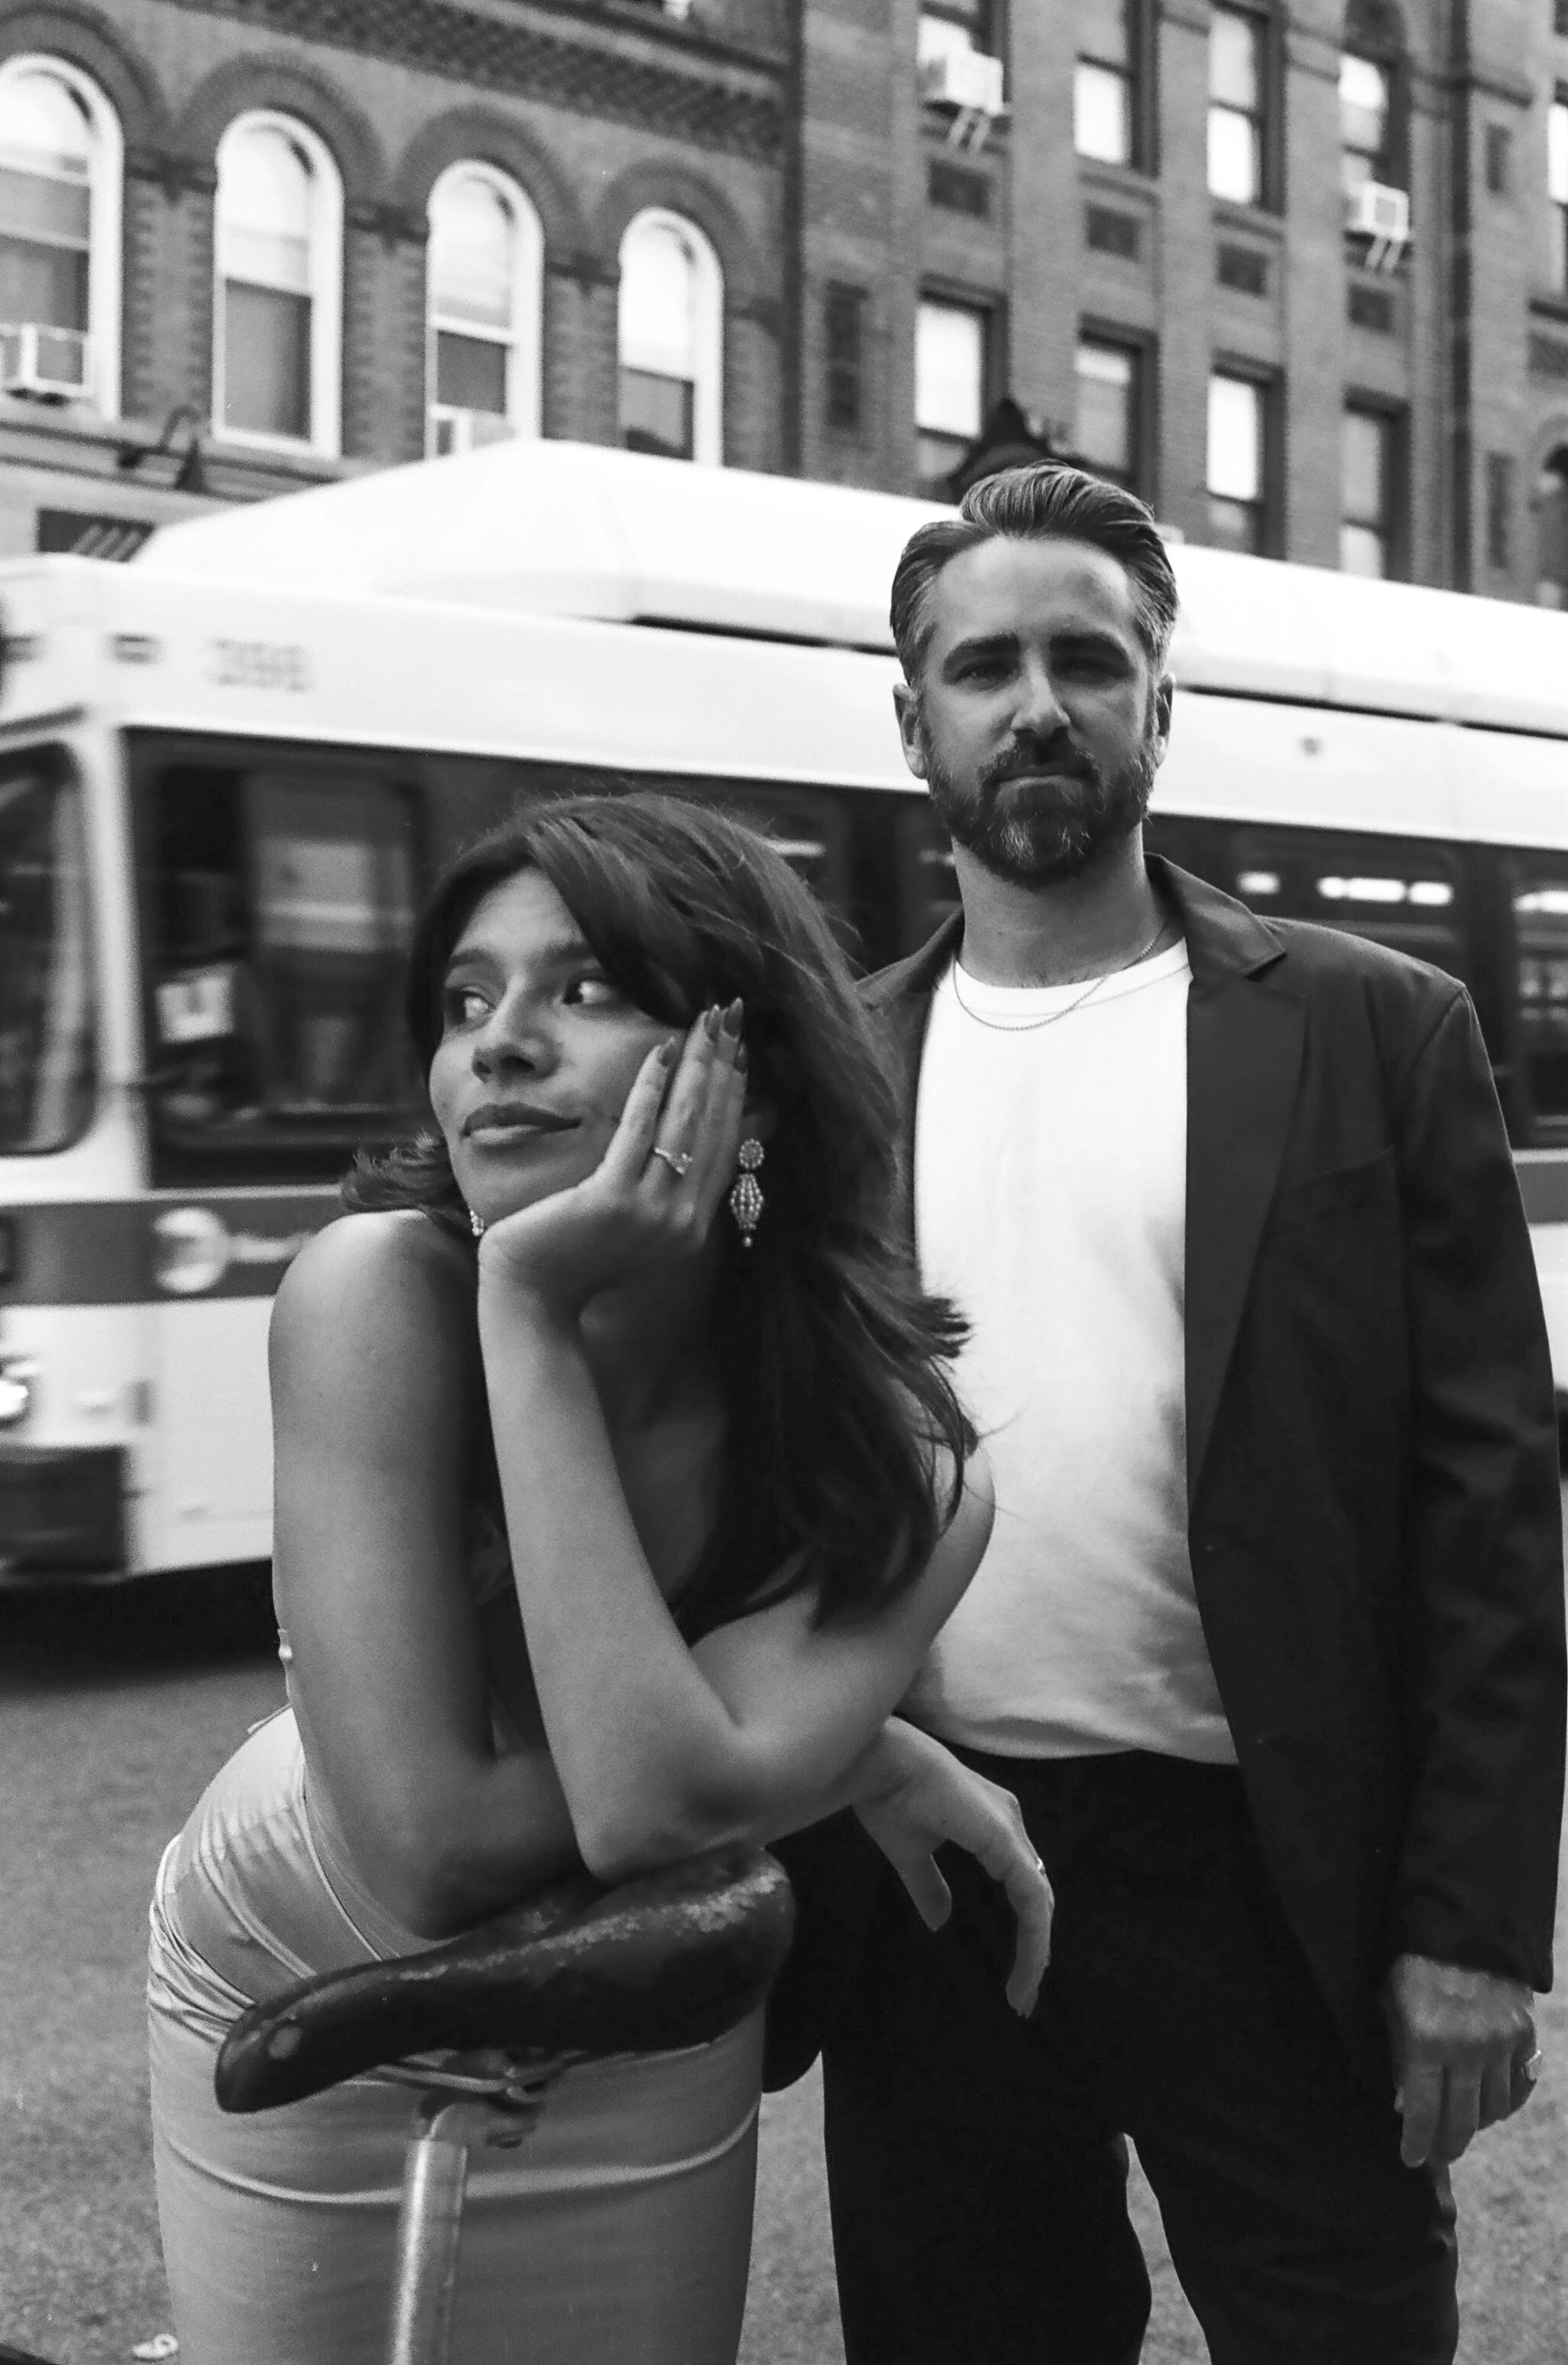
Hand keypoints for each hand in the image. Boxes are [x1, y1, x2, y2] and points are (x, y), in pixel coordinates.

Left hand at [477, 1003, 746, 1317]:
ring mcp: (652, 1212)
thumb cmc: (574, 1257)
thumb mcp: (634, 1228)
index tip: (742, 1051)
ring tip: (705, 1021)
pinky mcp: (613, 1199)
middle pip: (712, 1128)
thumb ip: (665, 1193)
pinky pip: (638, 1130)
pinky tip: (660, 1050)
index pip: (725, 1148)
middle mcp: (683, 1221)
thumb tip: (681, 1141)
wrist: (532, 1295)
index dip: (736, 1095)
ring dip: (698, 1065)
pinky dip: (651, 1086)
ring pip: (685, 1123)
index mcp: (693, 1227)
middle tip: (731, 1017)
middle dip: (725, 1065)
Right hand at [853, 1719, 1052, 2015]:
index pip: (1021, 1886)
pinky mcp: (1005, 1841)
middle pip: (1036, 1897)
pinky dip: (1033, 1938)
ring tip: (1024, 1995)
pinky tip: (1027, 1969)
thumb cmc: (888, 1796)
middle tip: (1024, 1998)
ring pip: (1038, 1903)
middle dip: (1035, 1950)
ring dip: (1036, 1953)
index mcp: (992, 1827)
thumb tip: (940, 1922)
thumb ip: (930, 1886)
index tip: (1012, 1980)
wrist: (877, 1763)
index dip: (1024, 1932)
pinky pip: (1031, 1899)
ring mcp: (1011, 1832)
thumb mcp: (911, 1854)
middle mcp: (1010, 1826)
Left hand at [1380, 1952, 1538, 2166]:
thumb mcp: (1391, 2005)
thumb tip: (1406, 2105)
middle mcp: (1465, 2049)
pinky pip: (1519, 2087)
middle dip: (1447, 2144)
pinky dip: (1505, 2101)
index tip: (1411, 2159)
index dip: (1417, 2143)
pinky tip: (1491, 2104)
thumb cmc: (1413, 1964)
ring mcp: (1499, 2044)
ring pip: (1494, 2110)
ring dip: (1476, 2123)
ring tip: (1462, 2124)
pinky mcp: (1524, 2035)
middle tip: (1438, 2154)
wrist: (1462, 1926)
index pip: (1422, 2112)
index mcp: (1424, 2040)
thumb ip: (1399, 2055)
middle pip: (1461, 2121)